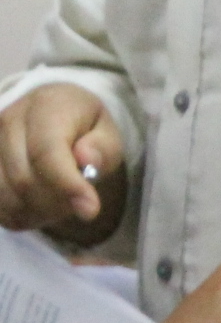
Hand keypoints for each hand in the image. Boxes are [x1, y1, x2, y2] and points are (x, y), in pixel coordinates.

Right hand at [0, 83, 124, 242]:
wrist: (55, 116)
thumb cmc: (85, 129)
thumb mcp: (107, 134)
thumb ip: (102, 148)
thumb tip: (87, 160)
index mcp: (47, 106)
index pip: (47, 151)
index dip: (67, 184)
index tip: (90, 210)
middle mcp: (10, 120)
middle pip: (24, 179)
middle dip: (58, 203)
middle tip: (83, 203)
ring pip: (7, 196)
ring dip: (40, 212)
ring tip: (65, 203)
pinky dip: (23, 216)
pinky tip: (43, 207)